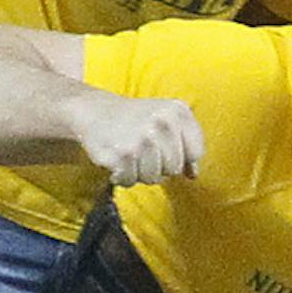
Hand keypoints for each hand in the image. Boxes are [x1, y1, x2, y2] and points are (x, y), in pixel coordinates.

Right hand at [66, 87, 204, 184]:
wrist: (96, 111)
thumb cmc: (136, 120)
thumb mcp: (167, 121)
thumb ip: (185, 146)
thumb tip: (193, 175)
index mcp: (178, 111)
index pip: (195, 152)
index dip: (182, 157)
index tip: (166, 148)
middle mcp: (162, 122)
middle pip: (174, 169)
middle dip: (159, 166)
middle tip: (143, 149)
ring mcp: (143, 139)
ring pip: (154, 178)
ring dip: (140, 172)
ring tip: (130, 153)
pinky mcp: (123, 155)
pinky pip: (132, 181)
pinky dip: (123, 176)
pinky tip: (118, 159)